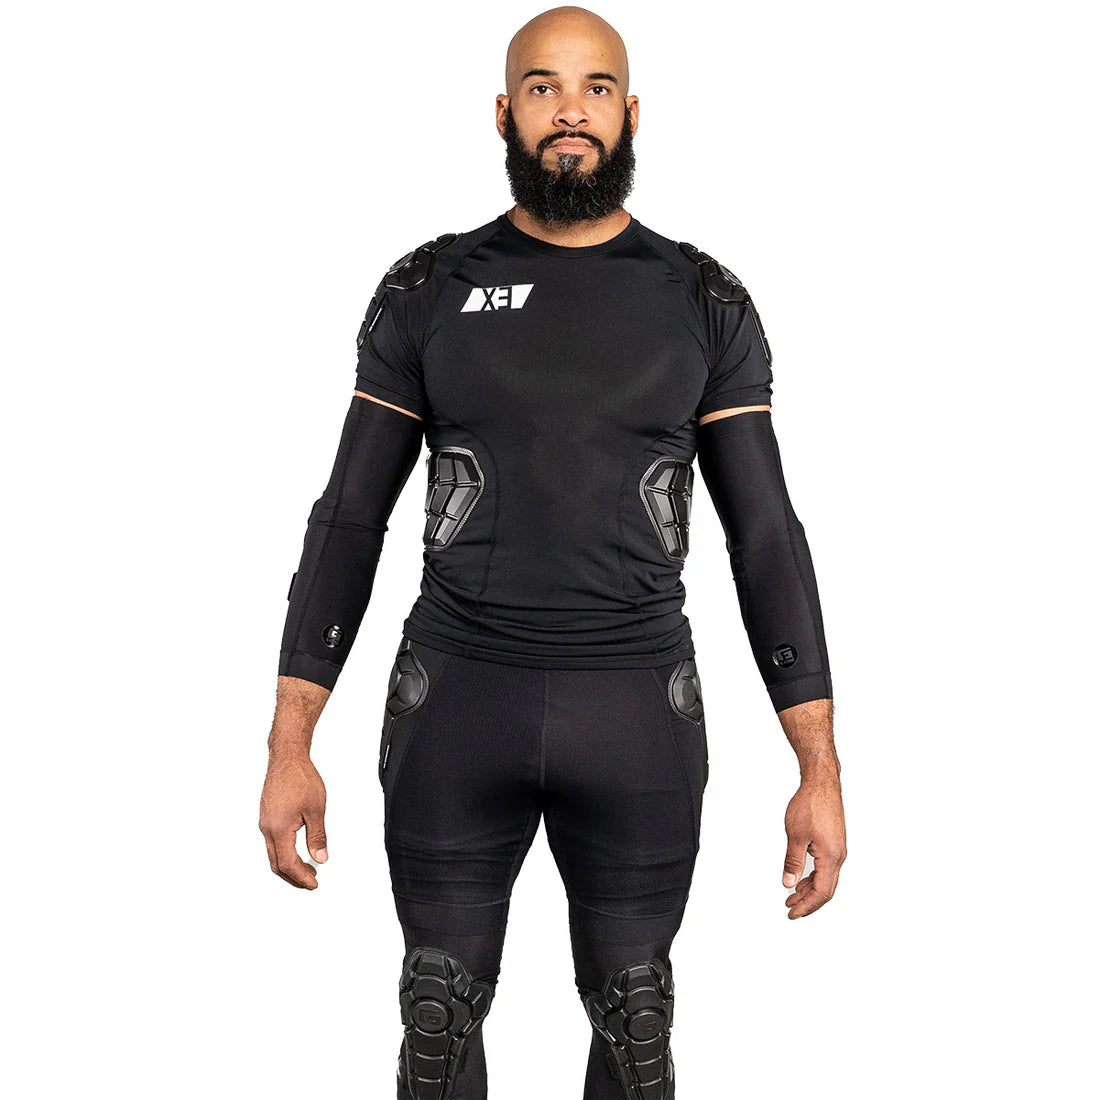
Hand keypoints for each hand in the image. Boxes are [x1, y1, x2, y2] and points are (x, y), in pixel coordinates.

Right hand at [259, 749, 327, 888]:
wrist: (287, 758)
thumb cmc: (300, 778)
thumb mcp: (316, 809)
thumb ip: (318, 836)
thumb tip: (321, 858)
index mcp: (279, 829)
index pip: (289, 863)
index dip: (302, 877)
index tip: (314, 883)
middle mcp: (267, 828)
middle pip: (277, 864)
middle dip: (294, 877)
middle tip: (311, 882)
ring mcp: (265, 823)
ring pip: (273, 854)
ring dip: (289, 866)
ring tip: (307, 868)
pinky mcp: (267, 817)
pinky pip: (272, 843)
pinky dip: (284, 853)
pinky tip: (297, 851)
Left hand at [782, 772, 845, 918]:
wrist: (822, 783)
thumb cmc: (810, 804)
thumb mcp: (795, 835)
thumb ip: (792, 862)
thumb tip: (789, 884)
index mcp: (831, 857)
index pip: (821, 892)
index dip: (807, 906)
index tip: (792, 913)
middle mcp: (839, 856)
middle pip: (826, 890)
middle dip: (808, 902)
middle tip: (790, 909)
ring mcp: (838, 849)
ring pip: (826, 879)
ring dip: (809, 890)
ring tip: (792, 896)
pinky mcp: (834, 842)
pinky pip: (826, 867)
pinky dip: (813, 877)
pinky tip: (802, 878)